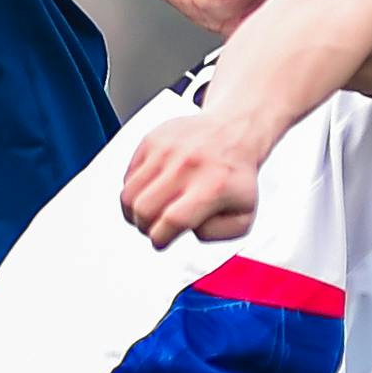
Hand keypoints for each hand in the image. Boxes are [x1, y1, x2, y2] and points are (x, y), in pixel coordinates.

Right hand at [116, 106, 262, 245]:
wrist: (234, 131)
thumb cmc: (235, 175)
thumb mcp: (243, 214)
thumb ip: (216, 233)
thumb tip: (189, 230)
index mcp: (213, 186)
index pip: (173, 220)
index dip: (161, 238)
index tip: (161, 241)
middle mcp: (188, 166)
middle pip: (144, 209)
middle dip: (145, 228)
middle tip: (155, 227)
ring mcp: (167, 151)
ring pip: (129, 195)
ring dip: (134, 212)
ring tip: (149, 212)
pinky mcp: (152, 140)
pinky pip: (128, 177)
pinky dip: (134, 191)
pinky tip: (151, 191)